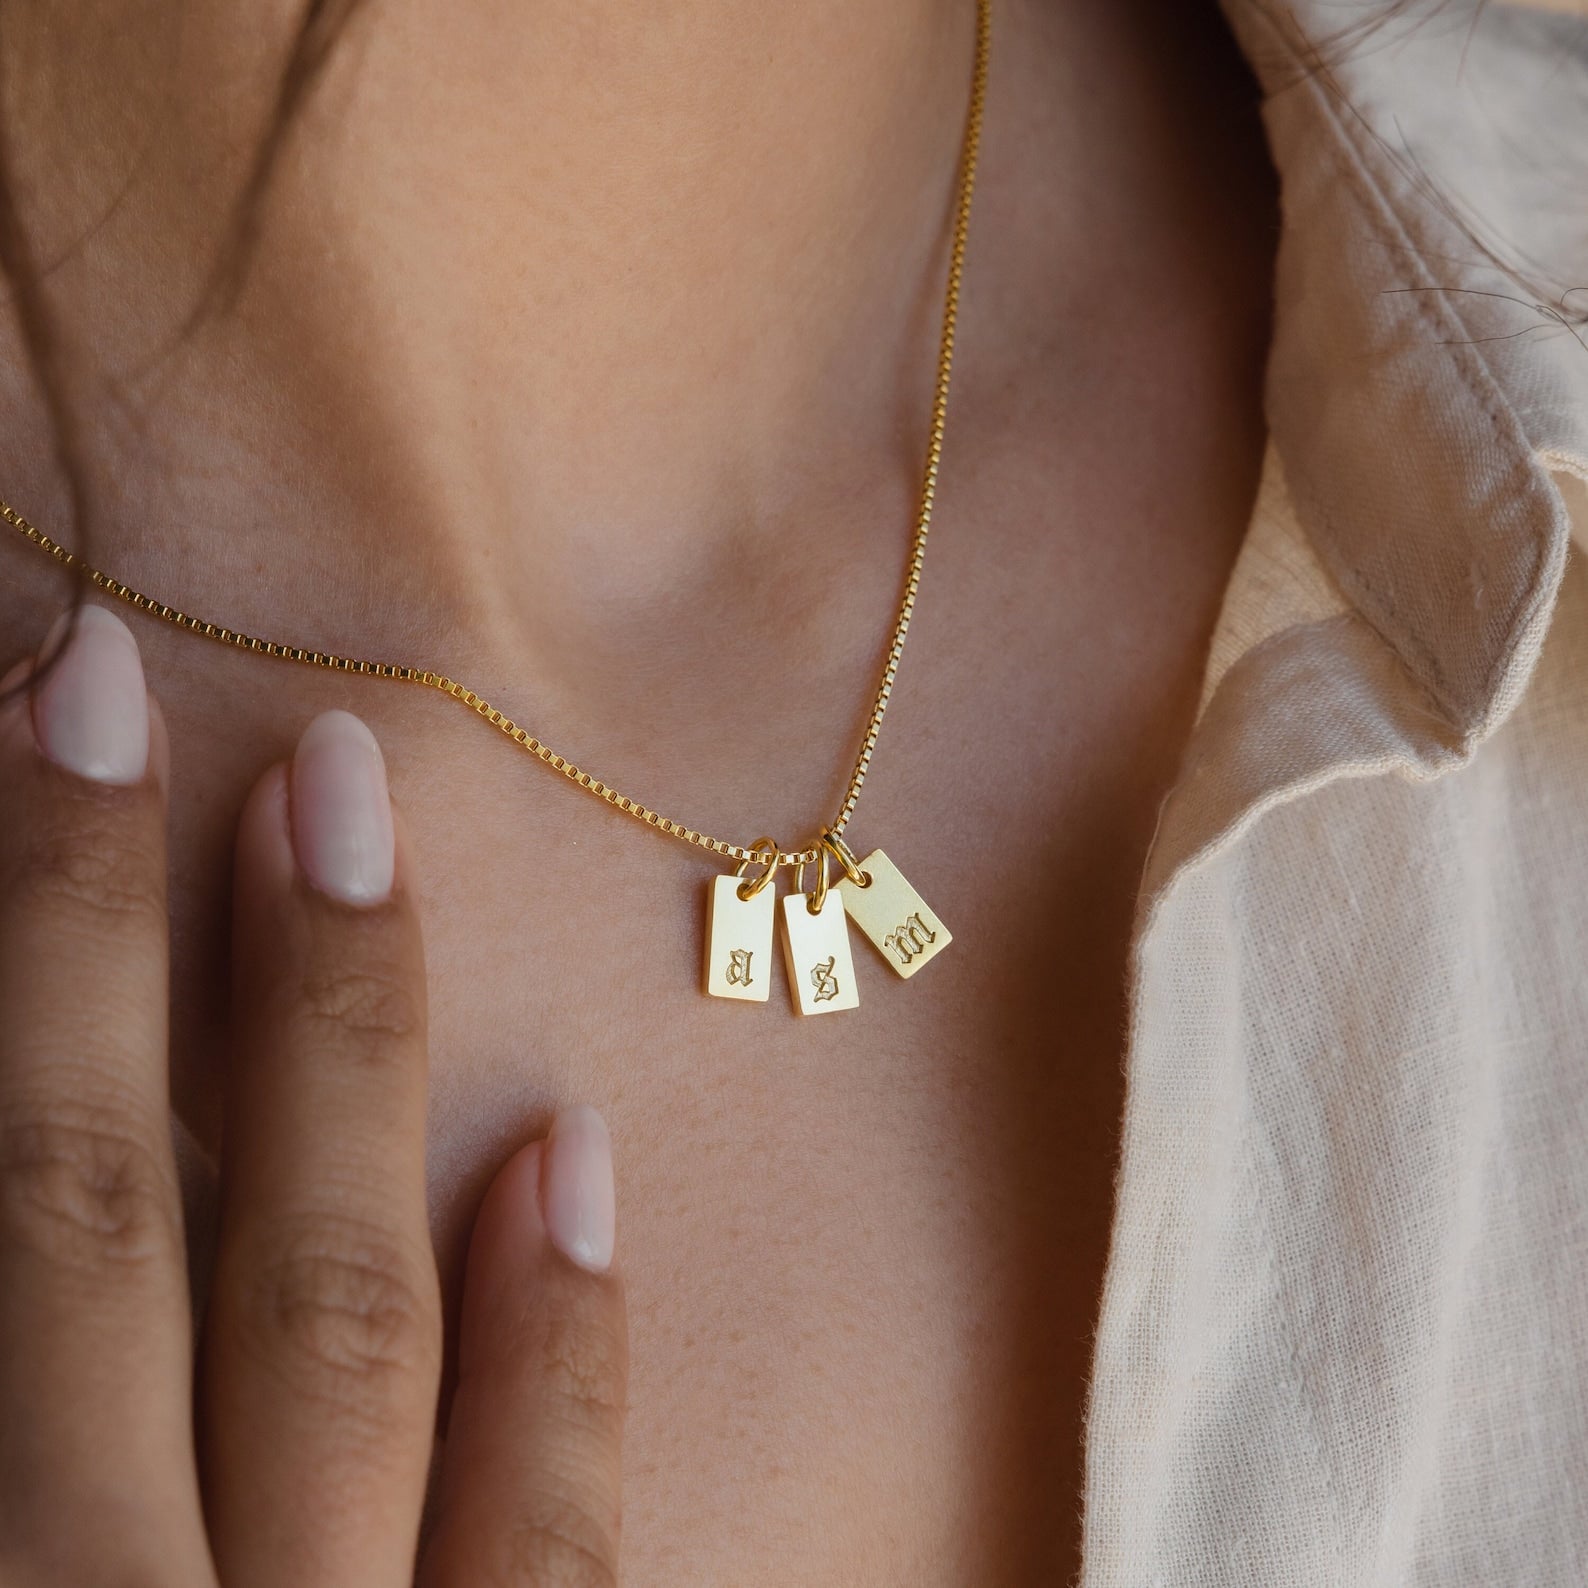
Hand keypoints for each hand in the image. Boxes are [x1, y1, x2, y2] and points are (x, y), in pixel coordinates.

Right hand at [0, 604, 626, 1585]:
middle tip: (103, 691)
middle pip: (89, 1217)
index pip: (1, 1203)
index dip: (13, 939)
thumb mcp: (8, 1542)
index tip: (27, 723)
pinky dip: (560, 1351)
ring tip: (340, 814)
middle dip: (86, 941)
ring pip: (332, 1328)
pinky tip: (570, 1147)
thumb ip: (34, 1355)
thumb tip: (62, 1136)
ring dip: (334, 1051)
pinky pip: (548, 1546)